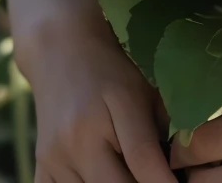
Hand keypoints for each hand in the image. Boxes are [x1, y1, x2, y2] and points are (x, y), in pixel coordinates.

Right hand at [10, 0, 174, 182]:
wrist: (59, 52)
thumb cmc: (110, 69)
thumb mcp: (141, 88)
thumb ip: (162, 126)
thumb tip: (181, 166)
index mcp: (111, 109)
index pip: (142, 159)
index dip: (164, 181)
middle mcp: (78, 138)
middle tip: (153, 177)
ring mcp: (54, 158)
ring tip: (127, 172)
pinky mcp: (40, 167)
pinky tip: (103, 174)